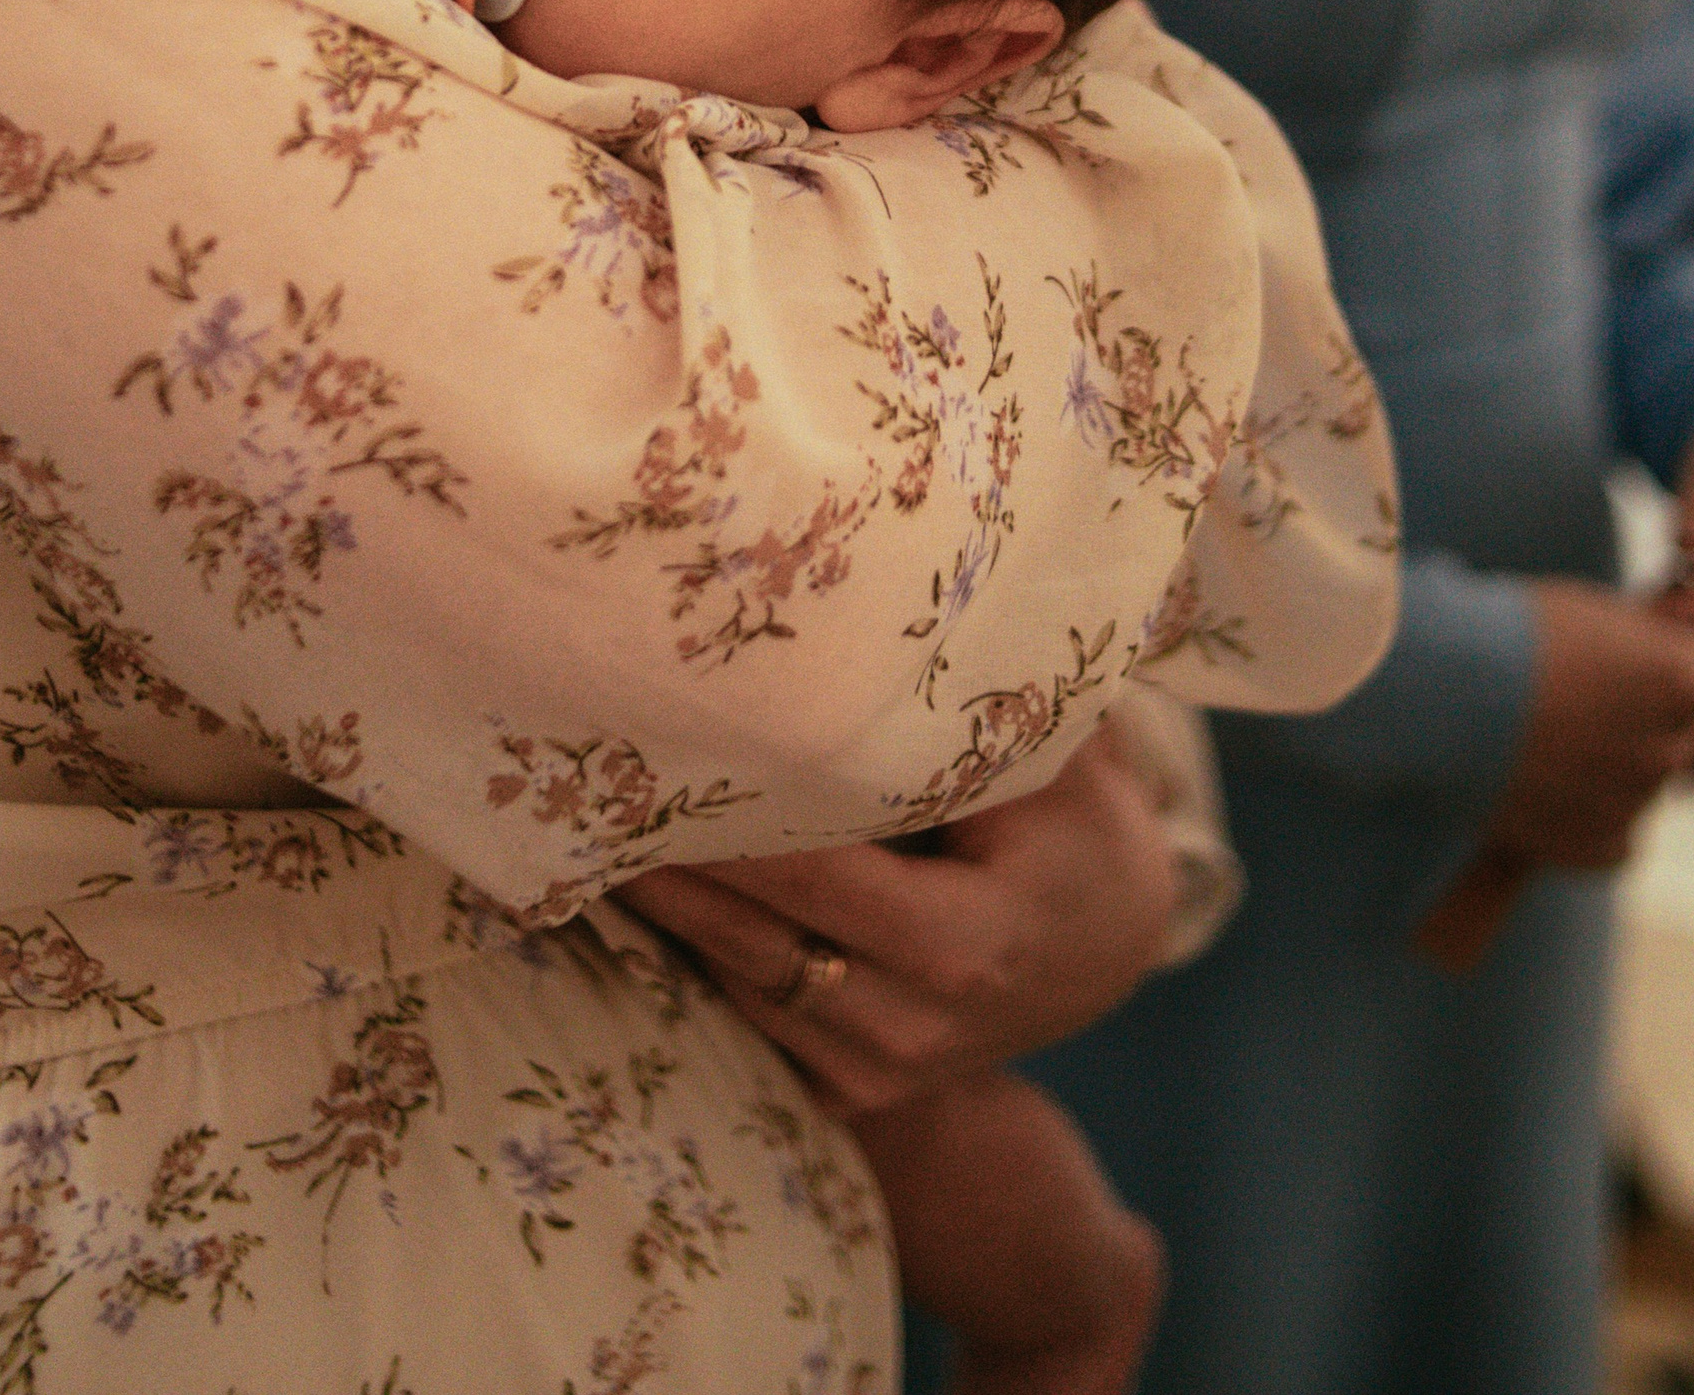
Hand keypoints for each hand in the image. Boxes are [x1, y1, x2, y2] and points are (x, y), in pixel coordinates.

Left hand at [615, 715, 1180, 1115]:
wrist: (1105, 941)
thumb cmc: (1072, 820)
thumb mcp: (1058, 760)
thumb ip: (979, 703)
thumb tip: (898, 604)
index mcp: (970, 945)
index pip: (822, 882)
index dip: (735, 828)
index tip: (660, 762)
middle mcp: (920, 1026)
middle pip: (757, 939)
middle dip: (672, 863)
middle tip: (588, 786)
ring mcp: (884, 1070)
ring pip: (739, 981)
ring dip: (666, 909)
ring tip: (591, 823)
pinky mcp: (855, 1090)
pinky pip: (753, 1015)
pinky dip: (699, 951)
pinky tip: (644, 879)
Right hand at [1481, 580, 1693, 871]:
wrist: (1428, 693)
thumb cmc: (1506, 631)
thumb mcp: (1596, 611)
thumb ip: (1656, 639)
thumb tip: (1682, 644)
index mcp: (1686, 683)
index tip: (1673, 633)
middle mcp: (1673, 749)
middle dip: (1667, 704)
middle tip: (1605, 680)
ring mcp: (1637, 803)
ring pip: (1656, 778)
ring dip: (1630, 757)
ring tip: (1566, 727)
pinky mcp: (1598, 846)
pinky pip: (1623, 830)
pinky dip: (1599, 808)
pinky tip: (1555, 774)